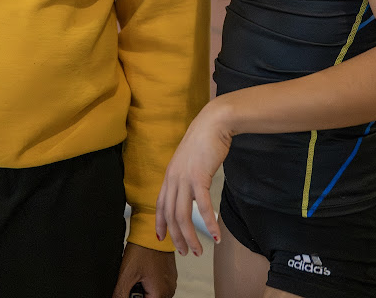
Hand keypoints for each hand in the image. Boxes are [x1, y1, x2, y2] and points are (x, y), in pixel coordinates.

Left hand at [112, 242, 176, 297]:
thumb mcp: (127, 274)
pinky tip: (144, 271)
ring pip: (154, 294)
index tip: (128, 289)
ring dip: (144, 289)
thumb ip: (121, 294)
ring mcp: (171, 281)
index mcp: (160, 293)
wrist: (150, 230)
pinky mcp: (170, 274)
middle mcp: (169, 290)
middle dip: (139, 294)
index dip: (133, 297)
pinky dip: (150, 282)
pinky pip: (159, 285)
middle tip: (133, 281)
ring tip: (138, 275)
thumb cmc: (142, 248)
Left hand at [156, 102, 231, 256]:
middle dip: (177, 237)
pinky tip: (216, 235)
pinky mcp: (200, 177)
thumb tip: (190, 189)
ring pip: (183, 215)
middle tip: (185, 253)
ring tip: (198, 251)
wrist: (213, 123)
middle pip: (171, 215)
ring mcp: (185, 178)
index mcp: (170, 174)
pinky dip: (209, 224)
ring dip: (190, 237)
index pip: (160, 204)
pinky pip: (202, 206)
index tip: (161, 238)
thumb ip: (186, 174)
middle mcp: (173, 178)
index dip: (159, 222)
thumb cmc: (204, 140)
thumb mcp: (189, 159)